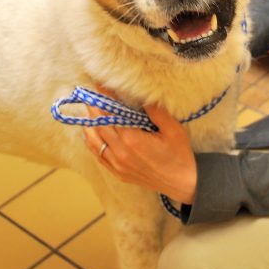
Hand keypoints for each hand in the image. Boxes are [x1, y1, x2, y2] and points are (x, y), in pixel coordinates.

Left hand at [83, 89, 197, 204]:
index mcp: (132, 140)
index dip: (105, 98)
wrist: (181, 183)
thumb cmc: (179, 155)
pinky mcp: (118, 172)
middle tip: (89, 93)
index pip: (112, 114)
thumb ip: (156, 112)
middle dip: (94, 108)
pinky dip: (92, 142)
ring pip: (95, 141)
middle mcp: (120, 152)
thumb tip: (142, 97)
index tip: (99, 84)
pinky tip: (90, 133)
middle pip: (100, 125)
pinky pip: (98, 155)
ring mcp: (117, 164)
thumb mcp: (173, 130)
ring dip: (89, 124)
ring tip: (87, 110)